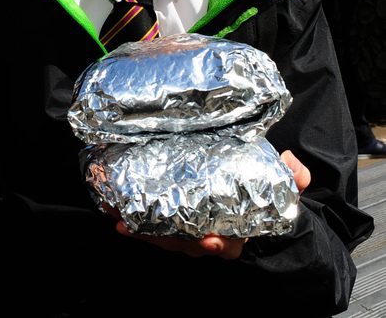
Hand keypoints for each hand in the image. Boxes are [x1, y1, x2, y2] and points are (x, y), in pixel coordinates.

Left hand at [108, 149, 310, 258]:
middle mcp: (209, 236)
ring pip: (165, 237)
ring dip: (143, 231)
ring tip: (123, 221)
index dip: (219, 245)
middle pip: (187, 244)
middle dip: (167, 239)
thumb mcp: (281, 185)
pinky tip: (116, 215)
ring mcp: (187, 231)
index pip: (229, 245)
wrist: (248, 200)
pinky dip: (134, 223)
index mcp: (236, 232)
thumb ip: (292, 176)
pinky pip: (151, 227)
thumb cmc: (260, 195)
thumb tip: (294, 164)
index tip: (210, 240)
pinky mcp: (169, 221)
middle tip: (148, 229)